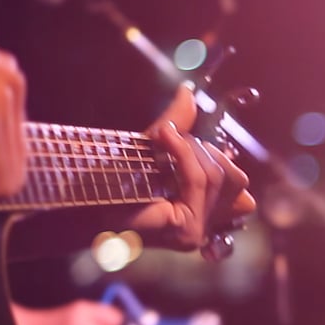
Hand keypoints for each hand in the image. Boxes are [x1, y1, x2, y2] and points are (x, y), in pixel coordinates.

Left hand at [125, 87, 255, 250]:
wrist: (85, 198)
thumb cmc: (112, 178)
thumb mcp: (154, 146)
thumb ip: (178, 123)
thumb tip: (187, 92)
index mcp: (206, 211)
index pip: (239, 183)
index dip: (220, 156)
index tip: (187, 142)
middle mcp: (207, 227)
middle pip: (235, 177)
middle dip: (203, 150)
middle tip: (169, 143)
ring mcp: (198, 233)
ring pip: (216, 175)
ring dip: (189, 150)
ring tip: (161, 143)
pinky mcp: (187, 232)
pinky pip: (199, 180)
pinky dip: (182, 154)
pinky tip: (162, 139)